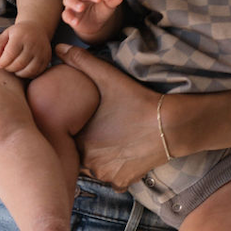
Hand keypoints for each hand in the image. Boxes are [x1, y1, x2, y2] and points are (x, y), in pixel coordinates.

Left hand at [0, 21, 51, 77]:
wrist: (37, 29)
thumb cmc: (18, 33)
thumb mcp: (6, 35)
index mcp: (21, 36)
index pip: (10, 54)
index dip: (2, 62)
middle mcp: (33, 43)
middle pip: (18, 64)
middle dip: (9, 68)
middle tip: (6, 65)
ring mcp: (42, 52)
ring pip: (28, 71)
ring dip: (18, 73)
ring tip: (14, 67)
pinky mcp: (46, 59)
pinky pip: (35, 73)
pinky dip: (27, 74)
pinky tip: (22, 69)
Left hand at [56, 45, 165, 189]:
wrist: (172, 125)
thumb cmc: (137, 100)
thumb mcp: (107, 77)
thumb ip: (80, 62)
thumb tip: (58, 47)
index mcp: (79, 140)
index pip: (63, 138)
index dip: (70, 129)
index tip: (80, 121)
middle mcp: (88, 163)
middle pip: (77, 155)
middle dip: (83, 144)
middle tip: (96, 130)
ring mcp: (105, 176)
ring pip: (92, 168)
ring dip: (97, 158)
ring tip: (108, 141)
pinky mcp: (122, 183)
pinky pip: (110, 179)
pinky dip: (113, 168)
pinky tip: (121, 153)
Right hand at [61, 0, 123, 40]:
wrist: (93, 24)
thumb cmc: (100, 10)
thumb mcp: (108, 6)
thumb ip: (113, 0)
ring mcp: (72, 3)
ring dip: (74, 3)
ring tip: (81, 8)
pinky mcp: (68, 13)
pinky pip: (65, 14)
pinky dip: (69, 17)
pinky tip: (75, 22)